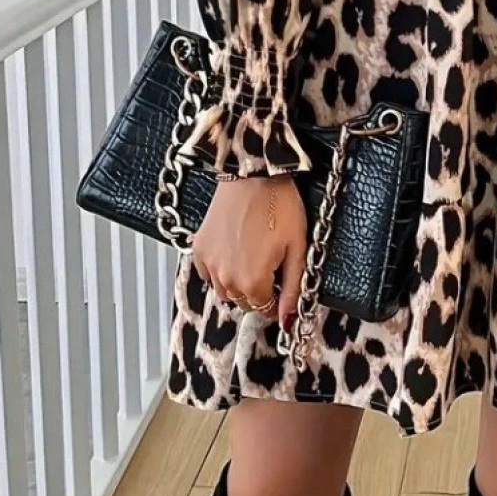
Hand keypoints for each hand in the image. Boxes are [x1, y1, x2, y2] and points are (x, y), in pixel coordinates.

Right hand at [191, 173, 307, 331]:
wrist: (254, 175)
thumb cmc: (280, 206)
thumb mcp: (297, 249)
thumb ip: (293, 288)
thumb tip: (288, 320)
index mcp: (253, 281)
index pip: (264, 309)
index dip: (276, 300)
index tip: (281, 287)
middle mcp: (226, 278)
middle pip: (243, 301)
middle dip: (258, 292)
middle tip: (270, 268)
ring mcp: (209, 263)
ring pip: (224, 290)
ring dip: (238, 283)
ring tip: (252, 258)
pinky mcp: (199, 247)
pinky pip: (207, 273)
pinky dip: (219, 269)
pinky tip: (233, 251)